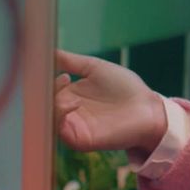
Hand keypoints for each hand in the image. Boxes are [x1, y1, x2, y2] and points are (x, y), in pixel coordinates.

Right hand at [53, 50, 168, 154]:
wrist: (147, 107)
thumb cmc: (125, 87)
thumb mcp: (94, 68)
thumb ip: (71, 61)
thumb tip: (49, 49)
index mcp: (70, 96)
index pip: (45, 91)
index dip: (43, 81)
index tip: (53, 69)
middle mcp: (68, 113)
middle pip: (43, 105)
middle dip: (42, 92)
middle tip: (50, 77)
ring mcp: (73, 127)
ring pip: (48, 117)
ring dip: (52, 101)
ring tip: (65, 85)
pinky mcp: (80, 140)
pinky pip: (61, 131)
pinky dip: (61, 115)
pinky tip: (73, 102)